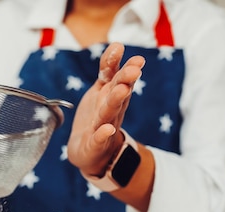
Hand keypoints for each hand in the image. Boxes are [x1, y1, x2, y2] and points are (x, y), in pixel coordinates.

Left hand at [67, 42, 144, 176]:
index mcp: (111, 95)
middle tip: (133, 68)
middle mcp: (111, 110)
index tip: (125, 51)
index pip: (117, 77)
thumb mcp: (101, 91)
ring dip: (116, 101)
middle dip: (125, 80)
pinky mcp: (95, 145)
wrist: (91, 154)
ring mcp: (104, 127)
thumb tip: (117, 45)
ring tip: (121, 90)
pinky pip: (99, 139)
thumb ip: (107, 70)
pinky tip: (107, 129)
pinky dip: (103, 134)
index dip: (120, 64)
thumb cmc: (96, 119)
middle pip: (118, 93)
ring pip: (110, 112)